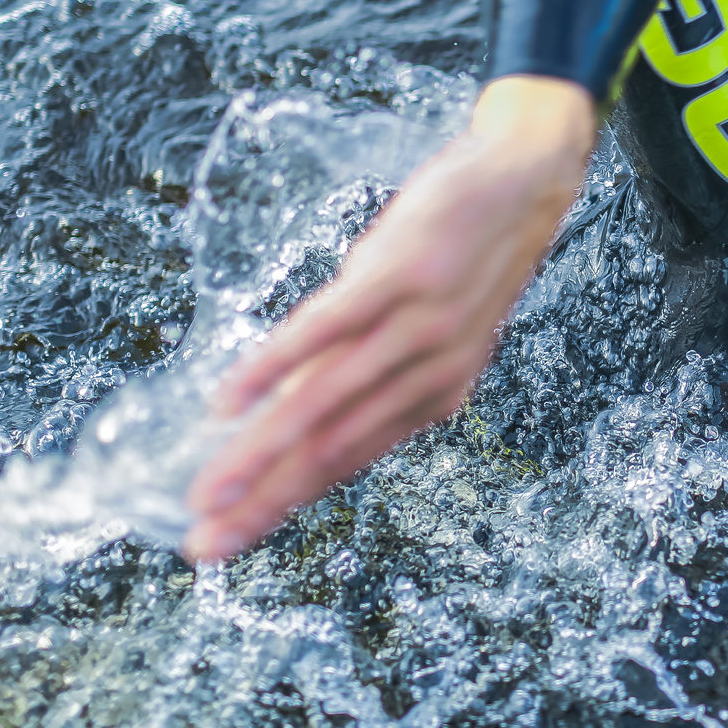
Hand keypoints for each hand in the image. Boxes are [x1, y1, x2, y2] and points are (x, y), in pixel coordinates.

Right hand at [181, 76, 595, 559]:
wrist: (525, 181)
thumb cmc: (466, 255)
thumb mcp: (431, 326)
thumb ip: (370, 370)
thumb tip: (288, 409)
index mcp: (438, 396)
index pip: (348, 462)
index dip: (286, 504)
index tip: (231, 541)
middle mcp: (429, 373)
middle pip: (329, 450)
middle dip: (262, 505)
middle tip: (202, 546)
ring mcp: (415, 326)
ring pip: (320, 403)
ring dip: (255, 455)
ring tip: (205, 492)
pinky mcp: (398, 275)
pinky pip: (324, 330)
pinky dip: (271, 368)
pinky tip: (230, 401)